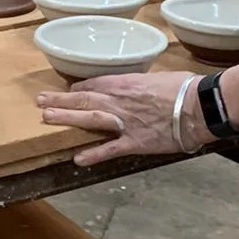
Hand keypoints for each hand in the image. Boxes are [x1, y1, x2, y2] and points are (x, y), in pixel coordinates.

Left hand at [37, 70, 209, 167]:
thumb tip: (140, 89)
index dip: (78, 89)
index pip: (94, 85)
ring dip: (66, 118)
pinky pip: (109, 149)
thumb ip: (142, 84)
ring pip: (88, 119)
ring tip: (47, 118)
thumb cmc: (184, 88)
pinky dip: (92, 154)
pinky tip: (77, 159)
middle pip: (83, 99)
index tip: (68, 91)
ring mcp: (123, 123)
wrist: (198, 107)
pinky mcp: (134, 142)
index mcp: (125, 84)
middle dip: (60, 100)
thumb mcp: (158, 78)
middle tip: (41, 101)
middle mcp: (118, 101)